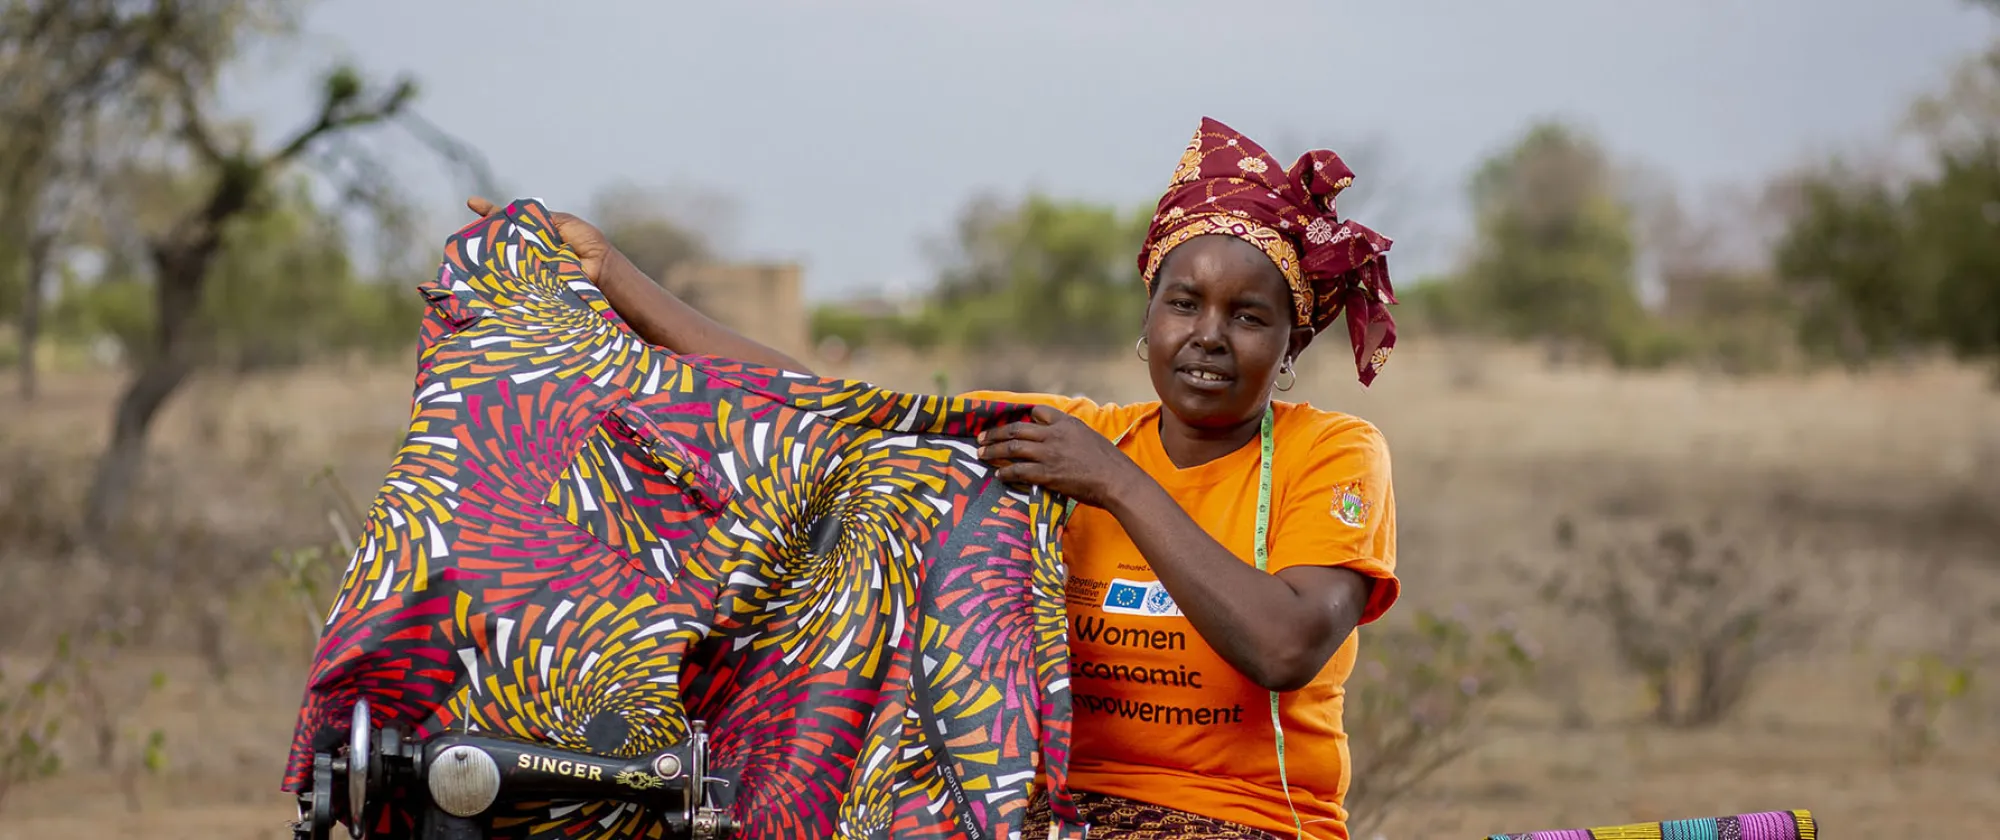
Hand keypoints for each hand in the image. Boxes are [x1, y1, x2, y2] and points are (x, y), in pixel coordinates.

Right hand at [465, 196, 614, 283]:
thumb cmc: (586, 243)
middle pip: (500, 240)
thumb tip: (514, 216)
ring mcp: (529, 265)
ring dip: (487, 255)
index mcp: (536, 232)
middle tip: (464, 233)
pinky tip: (487, 272)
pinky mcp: (533, 282)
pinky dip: (503, 274)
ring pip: (503, 259)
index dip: (490, 213)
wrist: (600, 267)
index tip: (472, 202)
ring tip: (468, 250)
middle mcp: (529, 249)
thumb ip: (538, 220)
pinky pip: (515, 277)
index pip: (509, 220)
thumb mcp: (563, 222)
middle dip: (481, 235)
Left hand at [976, 405, 1138, 508]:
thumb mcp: (1090, 437)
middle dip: (996, 434)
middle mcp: (1053, 435)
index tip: (1014, 424)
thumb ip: (1072, 435)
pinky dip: (1006, 472)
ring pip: (1013, 448)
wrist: (1116, 480)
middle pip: (1017, 429)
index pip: (1038, 412)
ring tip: (981, 454)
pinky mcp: (1047, 474)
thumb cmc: (1108, 462)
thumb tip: (1062, 439)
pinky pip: (1019, 471)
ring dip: (994, 451)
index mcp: (1066, 423)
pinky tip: (998, 474)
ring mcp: (1048, 454)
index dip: (1024, 418)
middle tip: (981, 438)